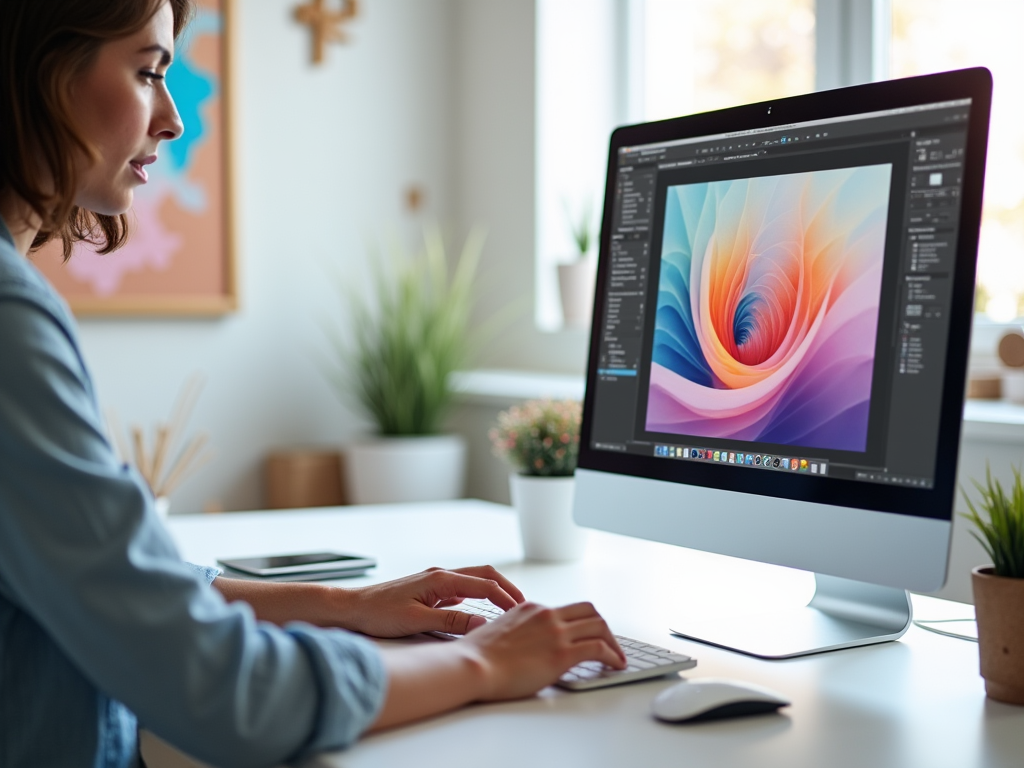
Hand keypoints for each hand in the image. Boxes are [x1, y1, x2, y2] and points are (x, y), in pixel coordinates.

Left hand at [341, 566, 525, 637]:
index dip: (505, 598)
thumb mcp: (416, 621)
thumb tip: (481, 626)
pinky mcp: (430, 591)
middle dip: (506, 589)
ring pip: (474, 581)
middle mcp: (441, 575)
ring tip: (509, 609)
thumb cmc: (377, 613)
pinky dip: (478, 598)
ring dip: (494, 591)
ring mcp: (436, 582)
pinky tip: (481, 613)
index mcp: (440, 579)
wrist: (352, 608)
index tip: (520, 611)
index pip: (484, 585)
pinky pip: (462, 590)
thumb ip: (450, 623)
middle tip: (523, 606)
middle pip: (484, 575)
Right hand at [461, 601, 625, 700]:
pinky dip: (612, 655)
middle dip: (602, 626)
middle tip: (609, 643)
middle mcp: (547, 615)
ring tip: (617, 657)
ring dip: (613, 642)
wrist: (473, 665)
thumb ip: (518, 632)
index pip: (566, 610)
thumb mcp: (499, 631)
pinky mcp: (562, 654)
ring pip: (599, 626)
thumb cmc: (478, 657)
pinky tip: (615, 665)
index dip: (582, 622)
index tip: (588, 634)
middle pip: (589, 611)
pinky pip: (599, 649)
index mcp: (532, 609)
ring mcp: (556, 633)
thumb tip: (525, 644)